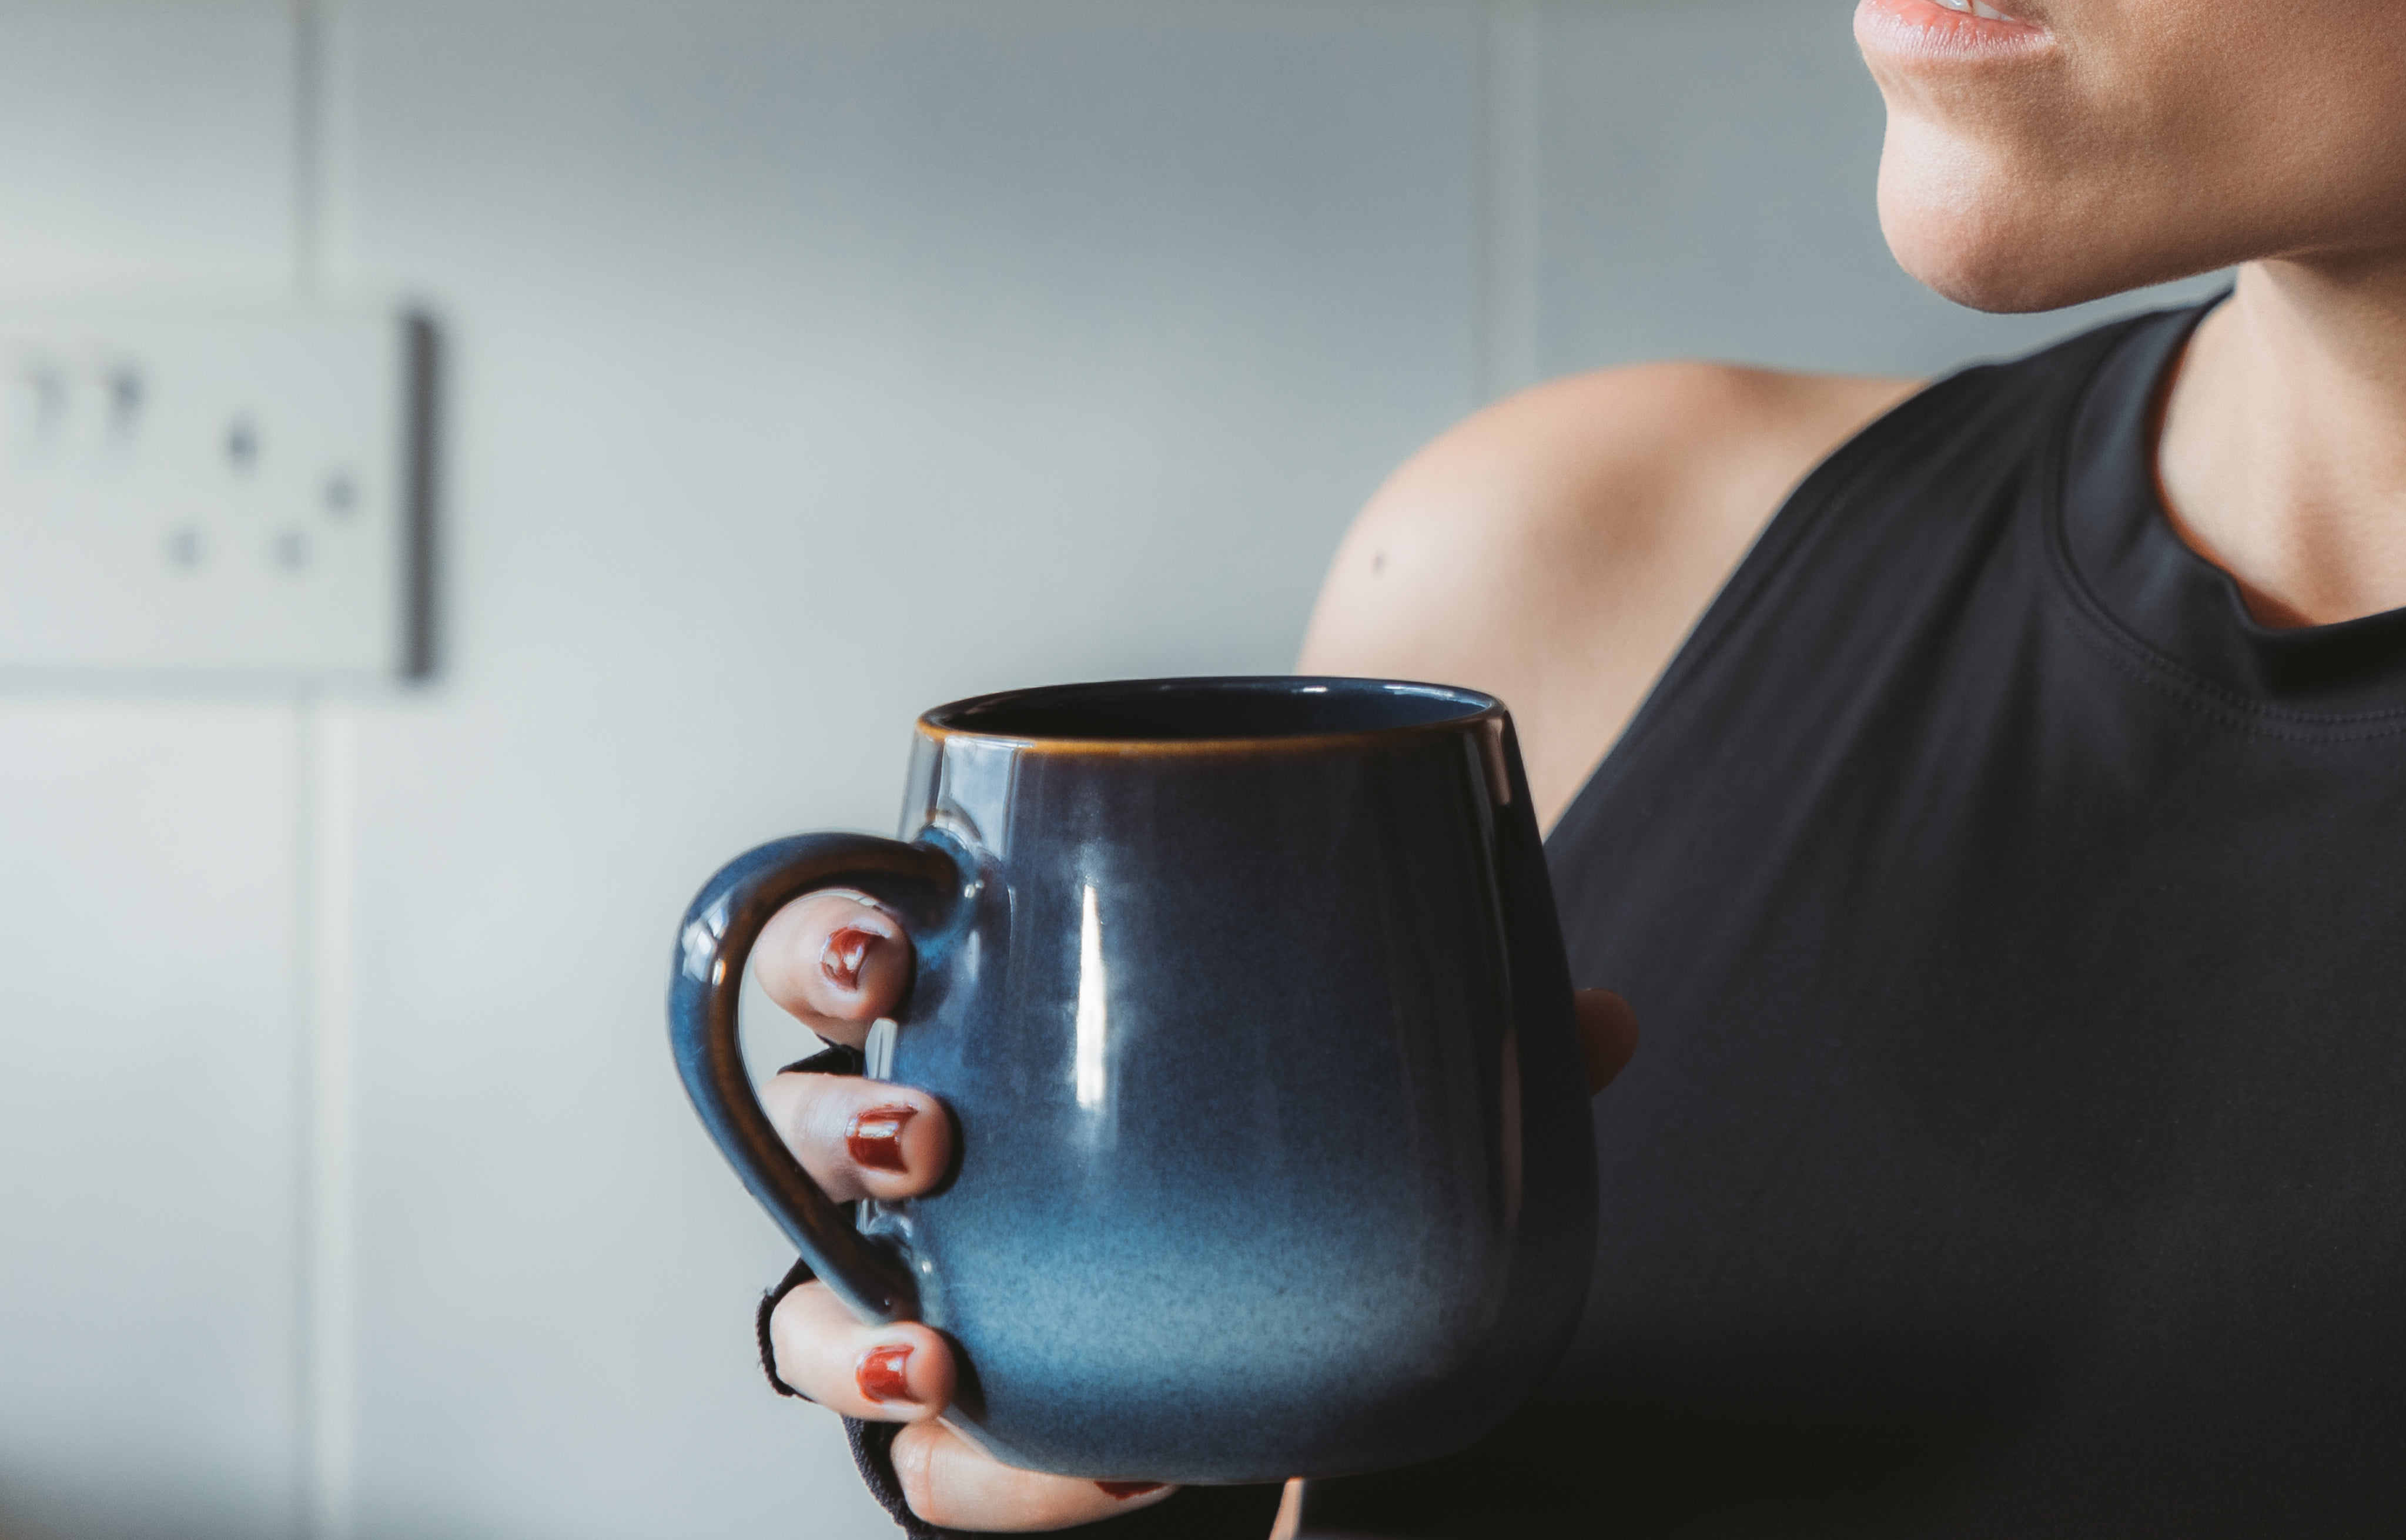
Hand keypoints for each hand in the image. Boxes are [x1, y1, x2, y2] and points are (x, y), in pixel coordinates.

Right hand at [749, 889, 1638, 1530]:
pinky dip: (990, 1474)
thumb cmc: (1261, 1144)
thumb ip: (1464, 1043)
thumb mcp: (1350, 1076)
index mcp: (979, 1016)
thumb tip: (1603, 1019)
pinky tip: (1107, 1470)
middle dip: (830, 1129)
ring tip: (937, 1351)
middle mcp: (912, 1149)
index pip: (845, 952)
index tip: (896, 941)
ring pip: (810, 1312)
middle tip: (924, 1142)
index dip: (830, 940)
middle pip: (793, 1123)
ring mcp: (916, 1286)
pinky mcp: (963, 1422)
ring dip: (849, 1332)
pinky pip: (930, 1467)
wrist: (1254, 1309)